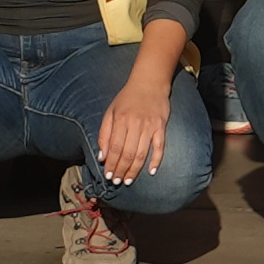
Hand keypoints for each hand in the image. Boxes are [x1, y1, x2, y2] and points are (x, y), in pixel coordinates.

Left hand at [98, 68, 173, 183]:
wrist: (149, 82)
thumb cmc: (127, 98)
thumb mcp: (110, 112)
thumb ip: (104, 134)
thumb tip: (102, 156)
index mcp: (120, 120)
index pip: (115, 148)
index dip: (111, 164)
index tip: (108, 175)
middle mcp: (135, 124)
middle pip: (127, 153)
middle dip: (121, 170)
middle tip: (117, 182)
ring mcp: (150, 126)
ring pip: (141, 153)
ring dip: (134, 170)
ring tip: (128, 181)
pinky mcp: (161, 126)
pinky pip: (160, 146)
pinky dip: (156, 160)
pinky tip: (151, 172)